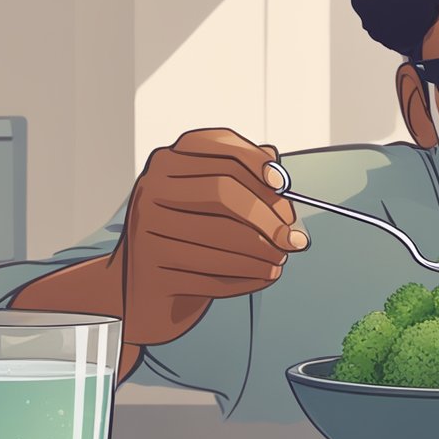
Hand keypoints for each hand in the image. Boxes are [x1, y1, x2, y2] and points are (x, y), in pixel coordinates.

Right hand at [112, 128, 307, 346]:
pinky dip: (247, 277)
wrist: (142, 290)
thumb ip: (243, 180)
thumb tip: (277, 166)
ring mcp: (145, 228)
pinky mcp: (150, 268)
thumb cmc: (188, 238)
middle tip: (296, 241)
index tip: (284, 185)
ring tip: (282, 260)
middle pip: (222, 191)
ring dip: (262, 253)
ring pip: (220, 236)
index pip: (219, 148)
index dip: (255, 163)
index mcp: (168, 162)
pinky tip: (265, 276)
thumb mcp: (210, 204)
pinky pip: (211, 272)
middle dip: (268, 218)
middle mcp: (151, 188)